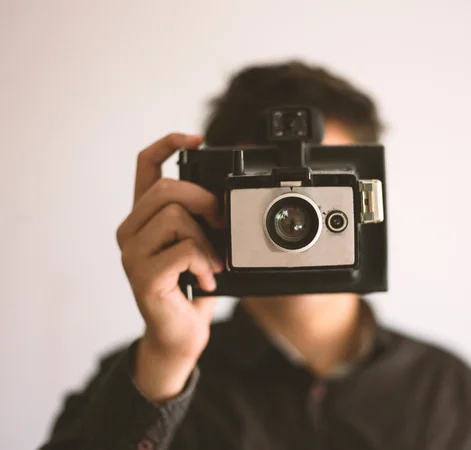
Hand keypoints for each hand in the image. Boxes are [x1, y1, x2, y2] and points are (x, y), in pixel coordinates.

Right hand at [116, 133, 223, 401]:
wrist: (179, 334)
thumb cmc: (190, 287)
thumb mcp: (197, 245)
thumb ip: (198, 219)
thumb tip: (220, 197)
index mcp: (144, 218)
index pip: (145, 166)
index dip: (168, 144)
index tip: (196, 138)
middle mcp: (130, 231)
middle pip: (167, 189)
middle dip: (205, 201)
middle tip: (219, 225)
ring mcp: (132, 254)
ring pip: (175, 216)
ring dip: (206, 240)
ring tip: (212, 262)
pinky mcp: (143, 276)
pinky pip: (183, 250)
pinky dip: (205, 263)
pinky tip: (207, 280)